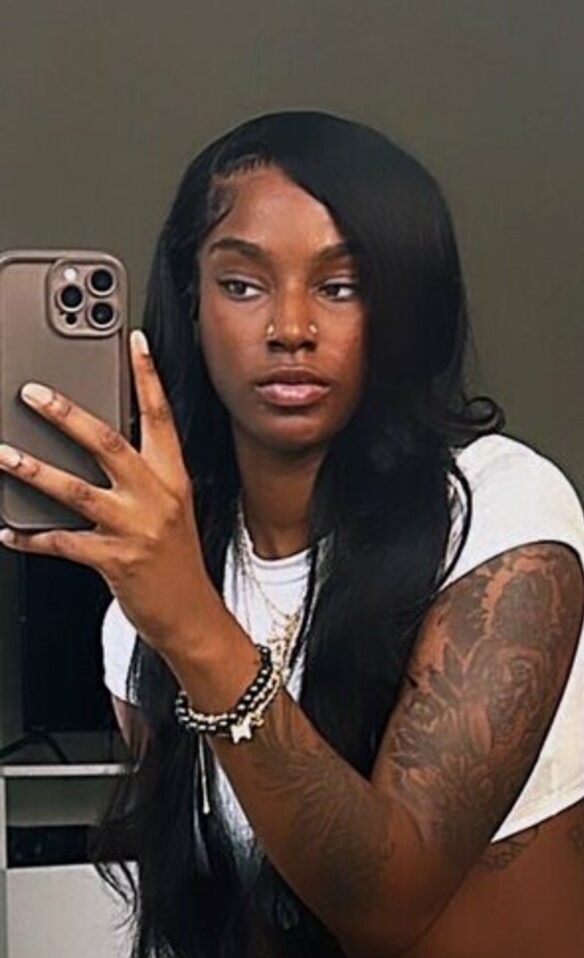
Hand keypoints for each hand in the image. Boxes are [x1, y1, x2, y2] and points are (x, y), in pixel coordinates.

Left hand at [0, 329, 219, 660]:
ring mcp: (135, 529)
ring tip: (4, 454)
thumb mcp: (171, 508)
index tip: (133, 341)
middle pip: (109, 444)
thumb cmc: (177, 561)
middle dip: (67, 415)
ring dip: (34, 469)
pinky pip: (62, 543)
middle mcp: (156, 498)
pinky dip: (30, 536)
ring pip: (77, 490)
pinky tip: (7, 529)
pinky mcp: (114, 560)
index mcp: (173, 478)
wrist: (191, 615)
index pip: (161, 417)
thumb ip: (143, 474)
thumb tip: (98, 441)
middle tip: (33, 394)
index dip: (148, 376)